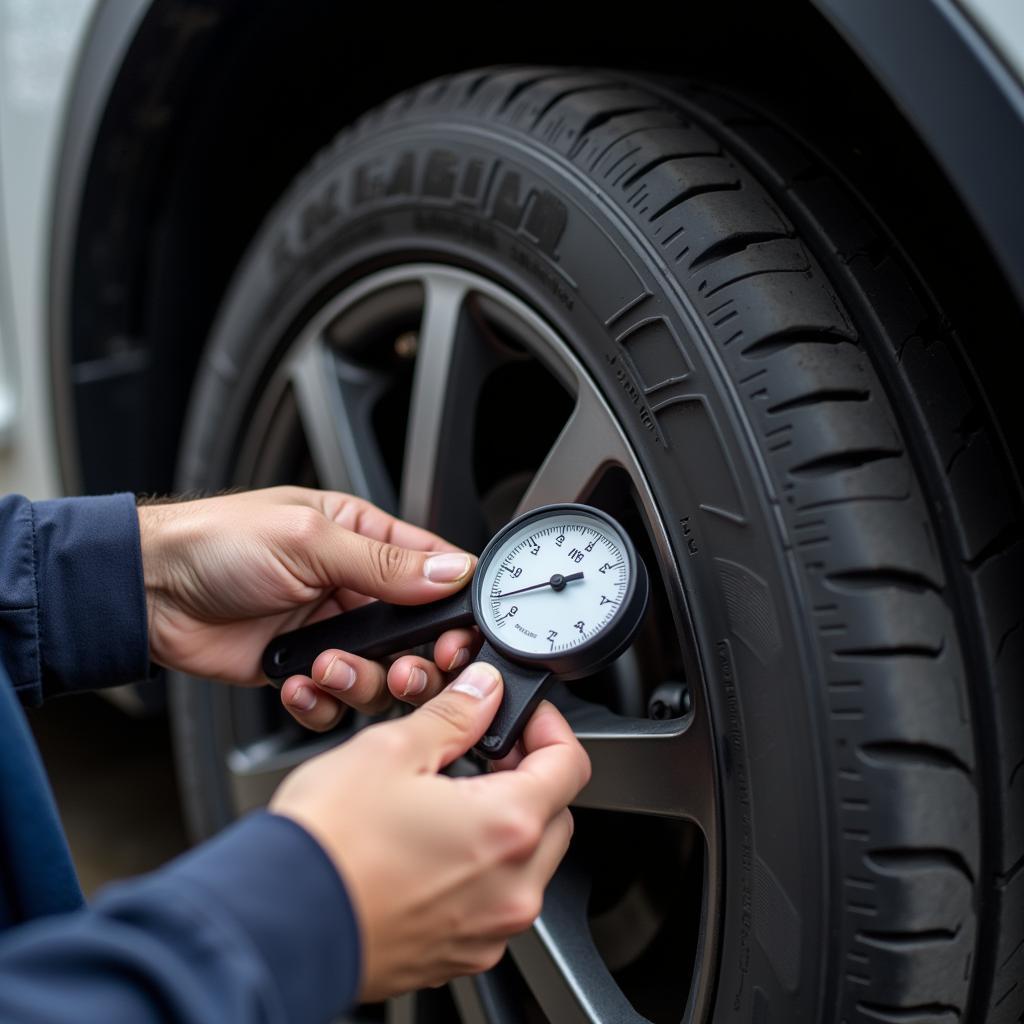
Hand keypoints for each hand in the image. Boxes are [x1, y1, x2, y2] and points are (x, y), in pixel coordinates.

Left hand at [137, 487, 476, 685]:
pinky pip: (334, 702)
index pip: (435, 572)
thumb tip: (451, 572)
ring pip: (381, 677)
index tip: (456, 637)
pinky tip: (295, 681)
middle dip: (415, 660)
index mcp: (366, 539)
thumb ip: (384, 564)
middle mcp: (356, 589)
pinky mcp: (303, 670)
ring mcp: (331, 632)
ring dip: (360, 681)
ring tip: (326, 667)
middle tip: (402, 668)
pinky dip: (320, 702)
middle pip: (417, 637)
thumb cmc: (216, 542)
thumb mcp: (308, 541)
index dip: (455, 607)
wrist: (148, 592)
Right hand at [270, 662, 590, 999]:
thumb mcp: (390, 751)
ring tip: (449, 798)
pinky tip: (431, 847)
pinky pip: (494, 903)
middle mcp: (511, 888)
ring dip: (505, 825)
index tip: (522, 716)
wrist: (278, 924)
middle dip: (530, 776)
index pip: (570, 764)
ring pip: (527, 862)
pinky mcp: (459, 955)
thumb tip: (482, 690)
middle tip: (484, 753)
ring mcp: (487, 930)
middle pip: (556, 816)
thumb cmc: (327, 845)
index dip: (549, 728)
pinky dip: (479, 870)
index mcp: (506, 828)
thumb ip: (453, 715)